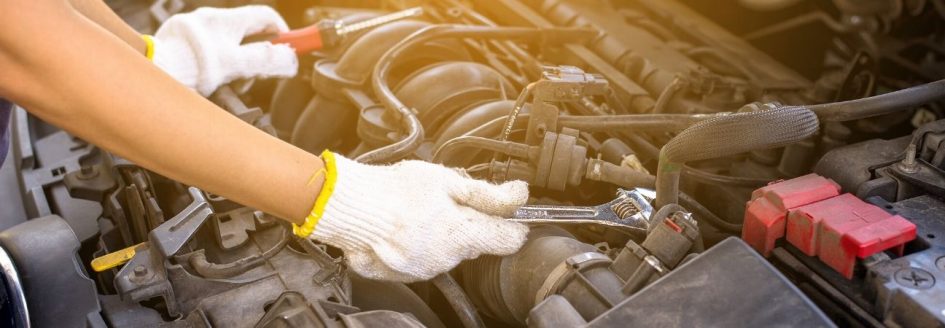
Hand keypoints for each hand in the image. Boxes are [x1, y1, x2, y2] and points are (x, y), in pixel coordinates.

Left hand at [151, 6, 297, 95]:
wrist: (152, 70)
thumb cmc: (189, 66)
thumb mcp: (235, 64)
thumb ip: (265, 60)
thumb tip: (290, 58)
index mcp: (227, 20)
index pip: (266, 17)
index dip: (283, 33)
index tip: (290, 49)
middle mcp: (211, 20)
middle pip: (250, 33)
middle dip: (260, 54)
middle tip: (261, 73)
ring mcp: (196, 30)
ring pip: (231, 45)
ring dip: (240, 63)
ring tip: (235, 82)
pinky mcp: (184, 43)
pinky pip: (212, 52)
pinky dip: (221, 65)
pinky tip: (214, 81)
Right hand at [298, 152, 529, 281]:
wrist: (350, 207)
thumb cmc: (394, 190)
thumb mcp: (447, 181)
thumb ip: (487, 194)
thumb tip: (519, 196)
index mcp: (462, 236)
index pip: (509, 240)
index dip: (514, 223)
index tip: (511, 212)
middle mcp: (447, 259)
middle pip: (476, 242)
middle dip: (470, 223)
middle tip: (448, 200)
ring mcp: (426, 269)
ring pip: (451, 250)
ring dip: (444, 233)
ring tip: (421, 211)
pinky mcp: (407, 273)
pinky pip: (427, 257)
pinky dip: (423, 243)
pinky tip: (408, 225)